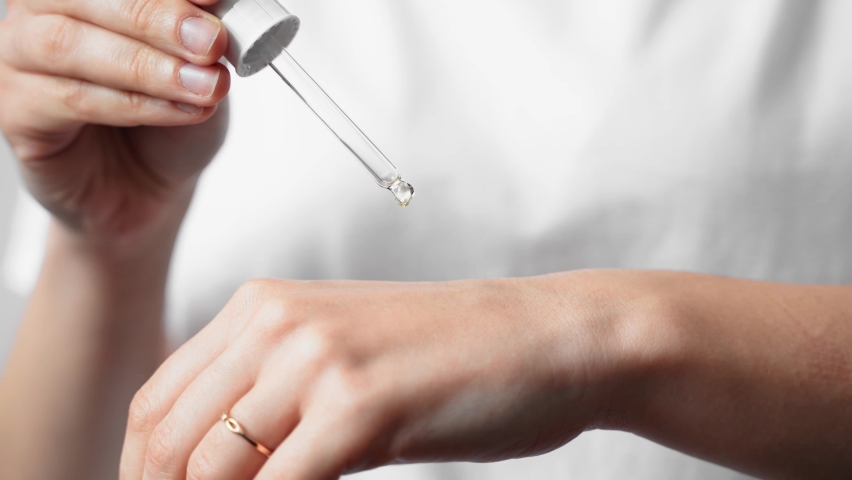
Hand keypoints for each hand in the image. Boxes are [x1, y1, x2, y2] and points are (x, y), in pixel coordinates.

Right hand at [0, 0, 229, 240]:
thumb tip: (215, 3)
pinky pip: (68, 99)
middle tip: (211, 41)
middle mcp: (40, 12)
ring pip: (65, 44)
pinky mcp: (15, 111)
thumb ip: (199, 30)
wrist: (151, 187)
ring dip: (146, 66)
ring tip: (205, 86)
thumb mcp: (199, 66)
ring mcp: (17, 58)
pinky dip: (134, 105)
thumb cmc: (169, 119)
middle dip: (154, 17)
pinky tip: (181, 112)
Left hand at [119, 272, 650, 478]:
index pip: (159, 402)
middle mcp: (278, 322)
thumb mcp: (343, 355)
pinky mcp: (362, 404)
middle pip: (168, 439)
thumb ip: (274, 398)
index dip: (140, 474)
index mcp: (264, 306)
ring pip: (210, 470)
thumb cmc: (452, 354)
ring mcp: (318, 359)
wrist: (546, 338)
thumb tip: (211, 471)